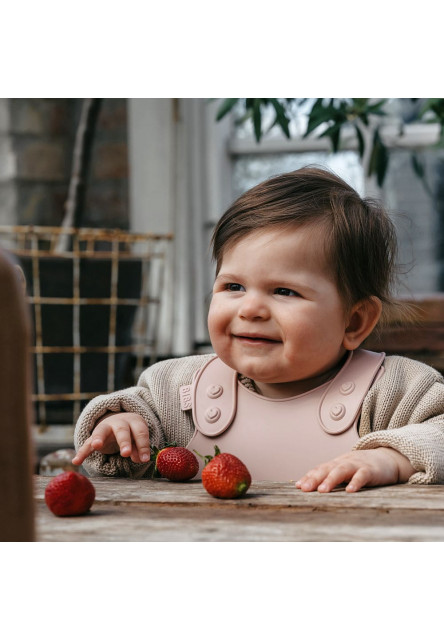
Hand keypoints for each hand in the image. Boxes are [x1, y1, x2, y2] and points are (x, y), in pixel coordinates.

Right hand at [72, 412, 150, 465]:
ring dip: (99, 438)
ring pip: (101, 431)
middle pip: (122, 430)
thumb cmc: (132, 432)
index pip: (140, 432)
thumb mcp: (137, 439)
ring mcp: (105, 428)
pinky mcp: (94, 437)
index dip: (143, 445)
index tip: (145, 459)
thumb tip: (141, 459)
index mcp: (133, 421)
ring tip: (96, 445)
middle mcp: (119, 422)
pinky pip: (87, 444)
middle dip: (124, 442)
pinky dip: (82, 452)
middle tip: (126, 454)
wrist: (118, 421)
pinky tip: (76, 461)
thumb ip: (139, 449)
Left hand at [295, 447, 414, 492]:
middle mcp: (344, 463)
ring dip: (330, 480)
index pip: (320, 469)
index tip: (298, 486)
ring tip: (322, 491)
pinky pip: (362, 476)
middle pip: (326, 469)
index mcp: (336, 464)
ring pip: (341, 471)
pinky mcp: (371, 470)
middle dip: (314, 478)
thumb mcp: (345, 470)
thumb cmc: (362, 467)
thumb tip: (313, 489)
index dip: (309, 476)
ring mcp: (357, 465)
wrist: (387, 458)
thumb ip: (331, 477)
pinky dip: (355, 482)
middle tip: (304, 489)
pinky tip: (350, 491)